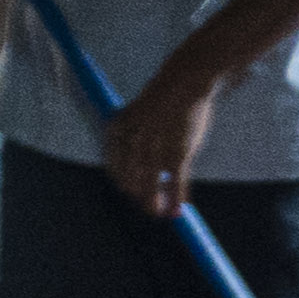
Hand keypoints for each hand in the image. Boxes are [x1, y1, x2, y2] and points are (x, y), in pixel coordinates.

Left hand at [103, 66, 223, 216]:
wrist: (183, 83)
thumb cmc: (164, 98)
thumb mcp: (138, 114)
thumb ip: (133, 136)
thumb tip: (137, 154)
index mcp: (117, 134)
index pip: (116, 169)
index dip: (125, 184)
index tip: (133, 193)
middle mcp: (131, 145)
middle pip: (130, 183)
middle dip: (141, 199)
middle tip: (152, 208)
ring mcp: (153, 151)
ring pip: (150, 189)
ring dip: (156, 206)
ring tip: (163, 214)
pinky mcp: (176, 155)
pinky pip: (176, 186)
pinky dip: (177, 200)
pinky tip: (180, 209)